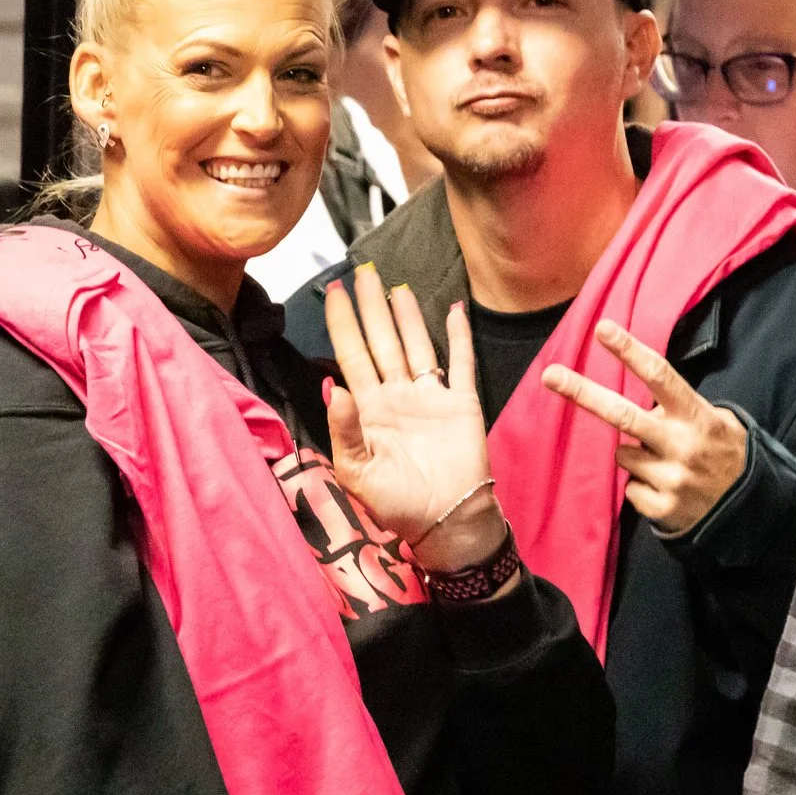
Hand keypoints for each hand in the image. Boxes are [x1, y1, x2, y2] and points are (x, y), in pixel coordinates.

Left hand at [322, 264, 504, 571]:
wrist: (447, 522)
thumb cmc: (398, 504)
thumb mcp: (359, 474)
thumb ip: (344, 431)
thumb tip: (333, 387)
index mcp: (371, 410)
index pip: (353, 356)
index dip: (343, 324)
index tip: (333, 292)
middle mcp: (398, 396)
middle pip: (382, 341)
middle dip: (371, 307)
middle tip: (362, 272)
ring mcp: (430, 397)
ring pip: (416, 345)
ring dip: (407, 316)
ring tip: (395, 286)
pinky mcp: (462, 403)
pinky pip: (460, 364)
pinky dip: (458, 337)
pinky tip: (453, 311)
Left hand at [542, 320, 748, 536]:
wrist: (751, 508)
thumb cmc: (724, 453)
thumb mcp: (716, 420)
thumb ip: (679, 408)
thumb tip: (637, 396)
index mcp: (696, 415)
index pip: (659, 376)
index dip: (630, 351)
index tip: (602, 329)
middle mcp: (682, 444)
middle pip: (623, 414)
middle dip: (583, 393)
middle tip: (550, 375)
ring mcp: (672, 477)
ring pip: (622, 455)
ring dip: (633, 455)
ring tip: (665, 462)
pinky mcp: (663, 507)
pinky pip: (630, 488)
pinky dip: (642, 486)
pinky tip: (667, 487)